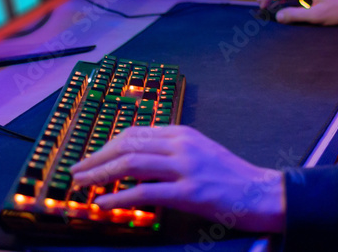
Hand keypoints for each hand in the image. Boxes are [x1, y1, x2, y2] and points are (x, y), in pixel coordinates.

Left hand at [69, 126, 284, 233]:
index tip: (89, 158)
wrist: (261, 193)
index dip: (106, 145)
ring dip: (100, 174)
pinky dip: (119, 197)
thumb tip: (133, 162)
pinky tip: (103, 203)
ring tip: (81, 185)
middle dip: (96, 158)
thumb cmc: (229, 177)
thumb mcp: (198, 153)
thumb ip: (169, 153)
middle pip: (128, 145)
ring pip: (132, 163)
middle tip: (76, 172)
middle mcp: (182, 145)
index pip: (134, 133)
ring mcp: (186, 167)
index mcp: (182, 133)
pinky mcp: (190, 193)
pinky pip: (145, 192)